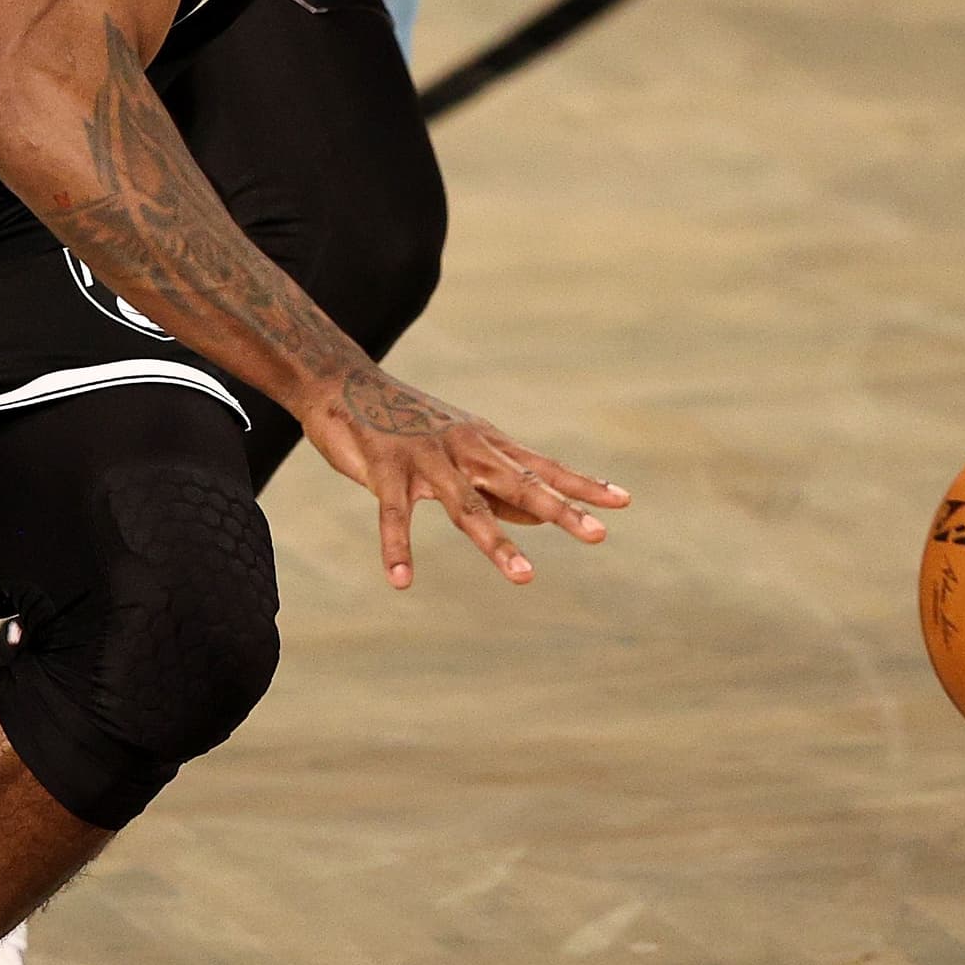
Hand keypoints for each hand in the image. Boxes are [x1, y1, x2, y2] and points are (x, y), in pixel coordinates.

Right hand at [302, 365, 625, 589]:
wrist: (341, 383)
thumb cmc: (405, 422)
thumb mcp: (460, 450)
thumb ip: (496, 484)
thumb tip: (541, 517)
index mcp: (486, 444)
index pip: (543, 467)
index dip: (582, 485)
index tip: (623, 502)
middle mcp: (465, 449)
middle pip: (520, 484)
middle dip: (561, 511)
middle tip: (599, 535)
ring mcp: (427, 458)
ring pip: (467, 506)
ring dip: (498, 542)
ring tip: (527, 577)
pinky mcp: (386, 468)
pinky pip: (394, 515)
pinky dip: (397, 549)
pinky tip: (401, 581)